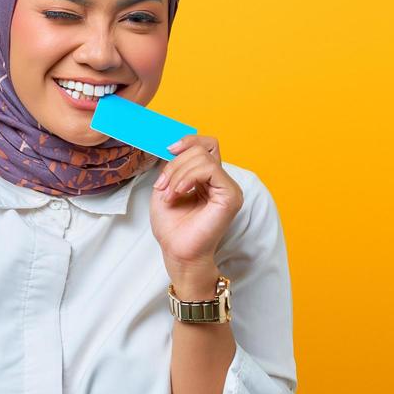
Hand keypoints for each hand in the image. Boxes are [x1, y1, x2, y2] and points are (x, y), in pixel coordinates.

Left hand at [150, 134, 243, 272]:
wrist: (178, 252)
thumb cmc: (172, 228)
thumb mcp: (165, 188)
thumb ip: (172, 167)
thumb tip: (173, 147)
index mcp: (208, 179)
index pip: (206, 145)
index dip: (188, 141)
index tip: (168, 150)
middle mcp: (220, 182)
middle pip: (201, 149)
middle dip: (175, 164)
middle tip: (163, 186)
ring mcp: (228, 188)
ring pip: (203, 157)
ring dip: (178, 173)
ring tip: (170, 194)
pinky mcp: (231, 195)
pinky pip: (210, 169)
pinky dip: (188, 177)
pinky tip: (179, 192)